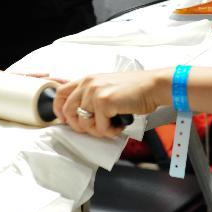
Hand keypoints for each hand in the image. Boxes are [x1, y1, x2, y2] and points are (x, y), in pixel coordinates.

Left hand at [52, 69, 170, 138]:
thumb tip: (81, 114)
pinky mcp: (104, 102)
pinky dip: (111, 131)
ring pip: (84, 123)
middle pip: (68, 111)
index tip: (65, 120)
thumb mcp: (106, 86)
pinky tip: (119, 125)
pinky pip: (100, 128)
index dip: (59, 110)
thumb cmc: (133, 89)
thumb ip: (92, 95)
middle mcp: (88, 84)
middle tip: (94, 128)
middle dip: (79, 126)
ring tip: (111, 126)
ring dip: (98, 130)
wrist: (152, 86)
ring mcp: (95, 93)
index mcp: (87, 79)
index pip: (60, 93)